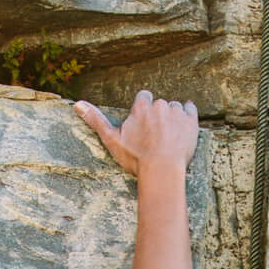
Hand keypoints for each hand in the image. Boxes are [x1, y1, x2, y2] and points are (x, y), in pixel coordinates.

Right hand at [75, 89, 197, 177]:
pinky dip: (188, 116)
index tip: (144, 125)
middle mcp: (159, 105)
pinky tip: (183, 129)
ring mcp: (176, 112)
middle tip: (157, 137)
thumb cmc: (136, 158)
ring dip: (173, 118)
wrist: (162, 171)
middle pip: (159, 104)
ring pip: (175, 108)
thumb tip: (76, 104)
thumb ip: (96, 120)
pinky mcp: (191, 121)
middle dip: (159, 116)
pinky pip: (191, 109)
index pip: (144, 97)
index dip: (144, 110)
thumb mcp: (112, 140)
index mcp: (141, 106)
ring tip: (170, 138)